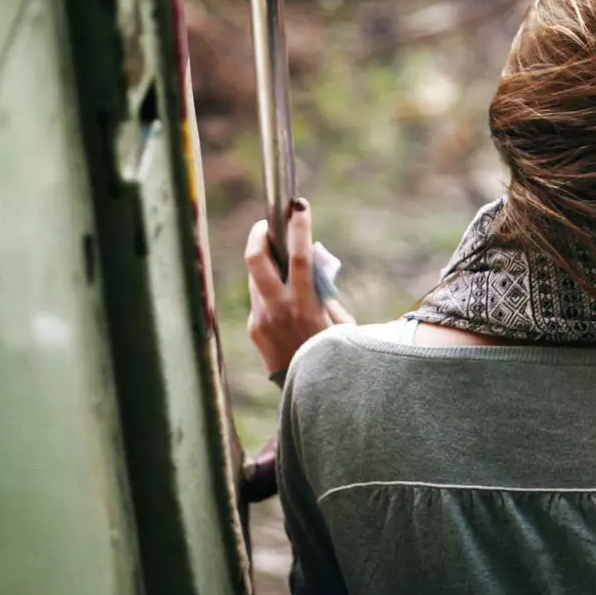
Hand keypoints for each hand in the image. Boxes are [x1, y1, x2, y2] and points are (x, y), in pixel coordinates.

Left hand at [244, 199, 353, 375]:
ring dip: (266, 265)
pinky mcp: (254, 330)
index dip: (299, 226)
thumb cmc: (335, 353)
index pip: (300, 256)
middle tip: (266, 225)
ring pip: (255, 279)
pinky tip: (283, 299)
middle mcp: (277, 309)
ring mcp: (262, 319)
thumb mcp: (340, 322)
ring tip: (279, 261)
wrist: (310, 390)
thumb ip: (326, 294)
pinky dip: (270, 292)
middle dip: (259, 235)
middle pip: (256, 260)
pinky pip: (259, 300)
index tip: (298, 204)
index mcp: (304, 304)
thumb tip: (315, 268)